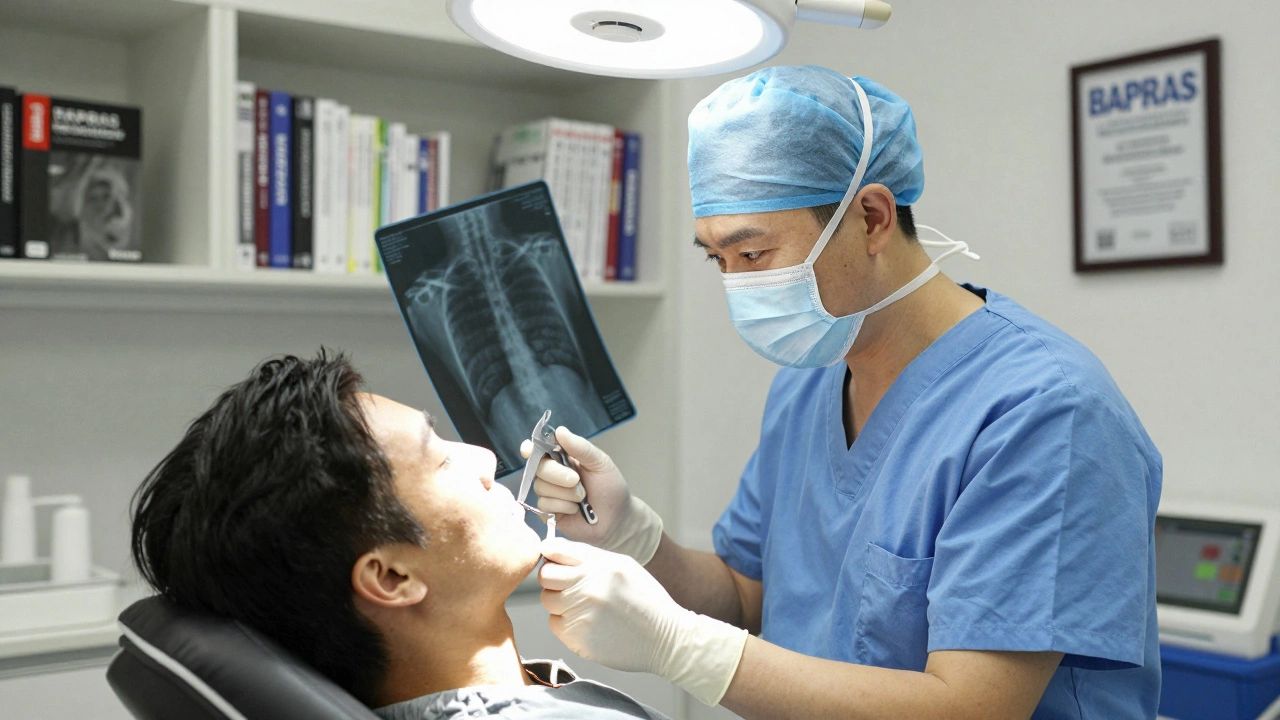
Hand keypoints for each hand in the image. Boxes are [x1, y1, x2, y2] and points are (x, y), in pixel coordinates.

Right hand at [521, 427, 661, 562]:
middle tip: (577, 480)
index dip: (531, 449)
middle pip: (538, 468)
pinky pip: (544, 505)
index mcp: (563, 458)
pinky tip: (575, 510)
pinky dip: (563, 507)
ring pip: (541, 487)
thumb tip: (560, 431)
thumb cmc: (611, 488)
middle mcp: (553, 474)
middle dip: (558, 474)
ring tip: (582, 498)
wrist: (617, 518)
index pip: (540, 449)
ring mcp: (549, 493)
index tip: (528, 450)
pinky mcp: (549, 512)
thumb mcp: (600, 463)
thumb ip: (580, 447)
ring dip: (566, 493)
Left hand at [539, 538, 747, 705]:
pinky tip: (589, 624)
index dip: (550, 554)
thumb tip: (553, 550)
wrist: (665, 638)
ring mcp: (580, 612)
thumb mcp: (623, 565)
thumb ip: (589, 556)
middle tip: (568, 587)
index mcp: (600, 564)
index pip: (555, 549)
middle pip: (545, 576)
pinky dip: (566, 624)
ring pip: (548, 601)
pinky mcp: (576, 637)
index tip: (553, 560)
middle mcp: (587, 586)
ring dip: (560, 603)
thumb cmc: (645, 599)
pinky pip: (556, 624)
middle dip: (552, 580)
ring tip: (585, 607)